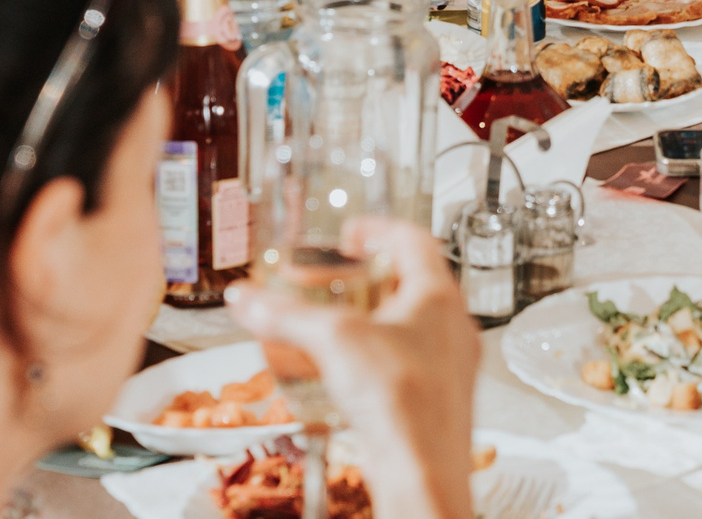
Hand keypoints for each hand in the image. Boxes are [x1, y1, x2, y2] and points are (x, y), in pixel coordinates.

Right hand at [227, 219, 479, 518]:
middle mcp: (455, 326)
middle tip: (339, 279)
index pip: (414, 239)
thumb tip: (247, 299)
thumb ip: (285, 315)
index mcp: (440, 296)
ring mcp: (451, 364)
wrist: (423, 473)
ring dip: (376, 319)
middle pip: (415, 282)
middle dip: (371, 278)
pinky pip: (410, 364)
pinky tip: (351, 375)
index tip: (352, 232)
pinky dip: (379, 358)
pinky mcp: (439, 399)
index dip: (378, 229)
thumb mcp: (333, 342)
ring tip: (339, 326)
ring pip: (415, 325)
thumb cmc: (403, 404)